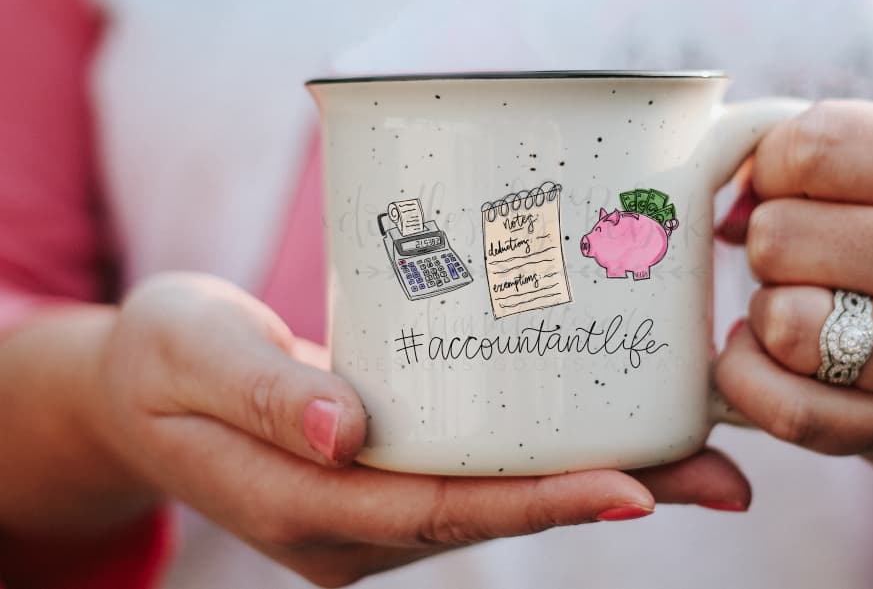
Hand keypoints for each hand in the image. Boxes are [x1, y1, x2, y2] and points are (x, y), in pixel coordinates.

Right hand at [91, 273, 749, 585]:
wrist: (144, 388)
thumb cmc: (163, 362)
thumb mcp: (192, 355)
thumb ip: (263, 394)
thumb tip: (346, 430)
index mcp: (305, 507)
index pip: (438, 511)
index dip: (537, 504)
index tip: (635, 486)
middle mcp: (353, 527)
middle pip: (495, 512)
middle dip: (607, 496)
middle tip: (719, 477)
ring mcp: (375, 512)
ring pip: (500, 498)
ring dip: (598, 479)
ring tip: (701, 454)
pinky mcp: (390, 477)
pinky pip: (482, 474)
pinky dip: (550, 458)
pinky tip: (613, 428)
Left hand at [715, 100, 872, 537]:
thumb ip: (826, 161)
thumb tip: (725, 202)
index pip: (812, 148)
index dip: (771, 169)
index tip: (789, 192)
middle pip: (777, 236)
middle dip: (769, 247)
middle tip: (808, 264)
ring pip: (779, 320)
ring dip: (766, 316)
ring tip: (803, 311)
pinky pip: (781, 405)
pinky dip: (750, 380)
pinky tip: (772, 361)